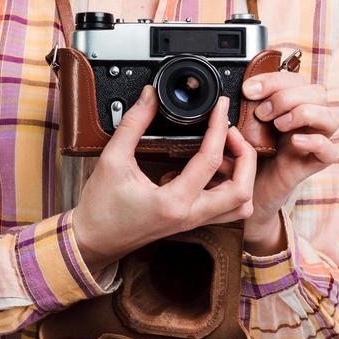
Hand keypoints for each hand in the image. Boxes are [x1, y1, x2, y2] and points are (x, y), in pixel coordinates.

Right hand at [70, 85, 256, 271]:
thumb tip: (149, 97)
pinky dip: (227, 185)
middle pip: (242, 191)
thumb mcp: (112, 160)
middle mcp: (189, 215)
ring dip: (242, 176)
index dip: (218, 127)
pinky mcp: (189, 221)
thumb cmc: (99, 209)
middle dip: (246, 157)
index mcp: (173, 202)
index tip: (219, 107)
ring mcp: (192, 221)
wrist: (92, 241)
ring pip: (239, 205)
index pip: (210, 160)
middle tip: (230, 133)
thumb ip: (133, 124)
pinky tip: (205, 167)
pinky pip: (224, 208)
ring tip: (225, 151)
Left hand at [232, 68, 338, 244]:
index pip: (296, 79)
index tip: (247, 90)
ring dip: (304, 113)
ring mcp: (315, 141)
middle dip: (287, 96)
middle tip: (261, 112)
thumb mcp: (240, 127)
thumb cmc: (245, 155)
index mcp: (292, 104)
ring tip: (278, 125)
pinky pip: (330, 151)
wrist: (244, 192)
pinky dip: (316, 142)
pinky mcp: (314, 164)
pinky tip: (294, 141)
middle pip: (318, 92)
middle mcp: (309, 119)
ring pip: (332, 117)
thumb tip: (234, 95)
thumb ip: (242, 110)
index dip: (274, 79)